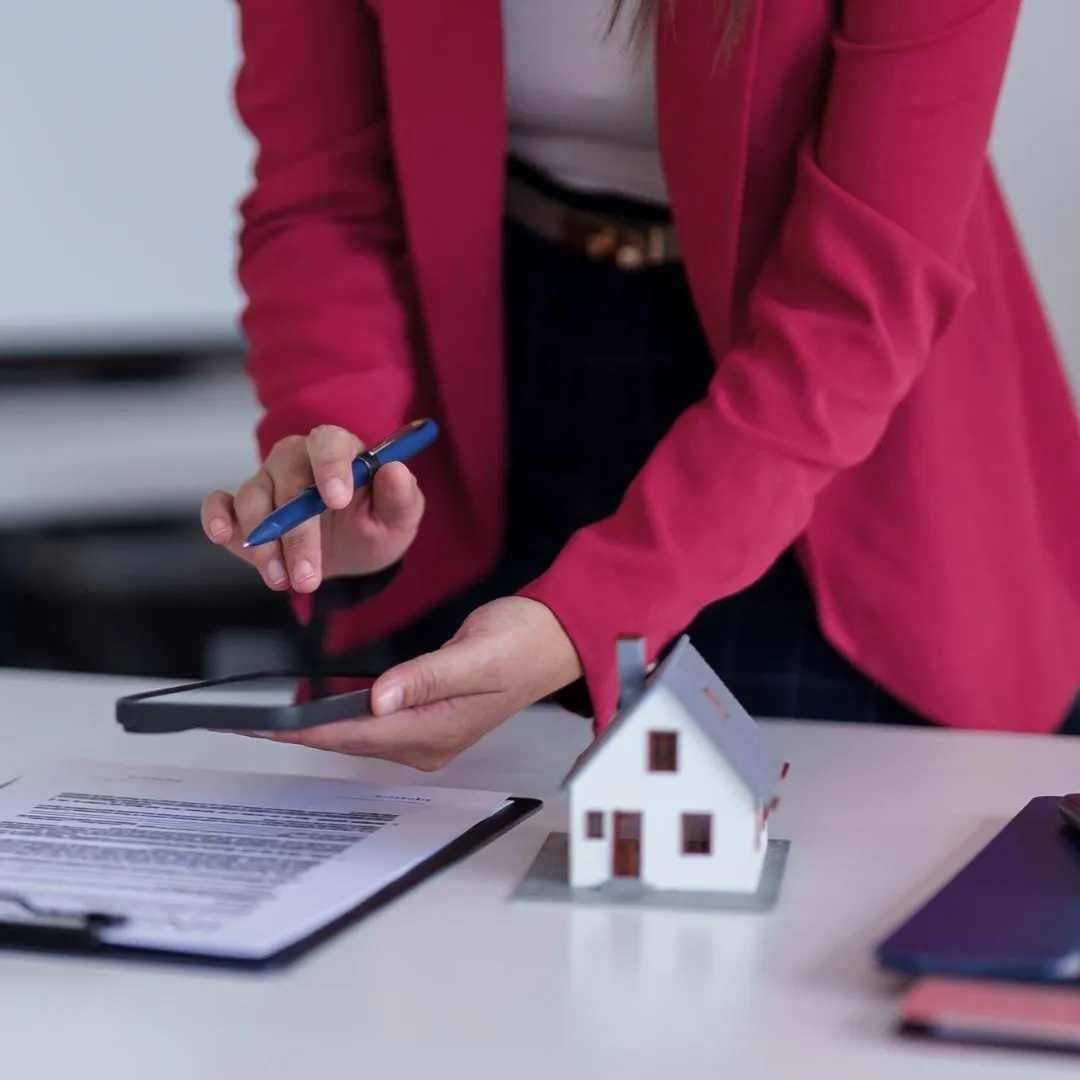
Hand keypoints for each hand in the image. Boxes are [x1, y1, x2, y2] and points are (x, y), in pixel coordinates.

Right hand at [201, 425, 423, 592]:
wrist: (352, 552)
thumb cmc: (375, 524)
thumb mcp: (399, 518)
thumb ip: (401, 497)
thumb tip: (396, 471)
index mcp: (339, 451)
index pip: (329, 442)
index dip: (330, 467)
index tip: (336, 500)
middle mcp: (298, 459)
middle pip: (288, 481)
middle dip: (297, 534)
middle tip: (308, 576)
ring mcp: (267, 481)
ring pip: (254, 499)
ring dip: (264, 544)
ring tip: (283, 580)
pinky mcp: (241, 508)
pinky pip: (220, 502)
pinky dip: (216, 516)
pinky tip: (223, 535)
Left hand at [245, 597, 583, 769]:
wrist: (555, 639)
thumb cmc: (524, 643)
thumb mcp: (479, 654)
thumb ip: (429, 676)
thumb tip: (381, 697)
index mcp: (438, 730)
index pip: (355, 733)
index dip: (303, 730)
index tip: (260, 725)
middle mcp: (428, 741)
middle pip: (347, 741)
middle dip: (294, 733)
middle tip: (241, 722)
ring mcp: (427, 733)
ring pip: (355, 735)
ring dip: (311, 728)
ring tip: (263, 719)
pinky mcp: (426, 717)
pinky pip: (370, 723)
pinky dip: (336, 717)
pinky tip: (312, 710)